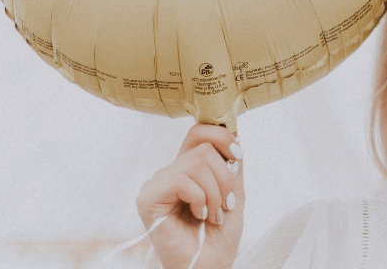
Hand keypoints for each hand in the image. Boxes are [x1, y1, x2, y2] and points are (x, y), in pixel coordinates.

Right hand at [136, 124, 244, 268]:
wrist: (210, 265)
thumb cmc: (219, 236)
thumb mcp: (233, 192)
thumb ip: (231, 163)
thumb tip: (234, 131)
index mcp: (187, 170)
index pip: (198, 132)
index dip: (222, 136)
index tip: (237, 156)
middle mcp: (169, 173)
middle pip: (202, 147)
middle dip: (225, 176)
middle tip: (225, 204)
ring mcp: (157, 184)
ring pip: (196, 162)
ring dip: (215, 192)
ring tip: (214, 215)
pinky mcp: (149, 198)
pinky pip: (182, 180)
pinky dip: (200, 199)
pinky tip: (199, 216)